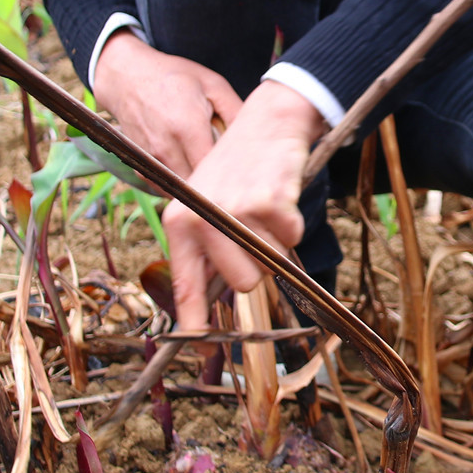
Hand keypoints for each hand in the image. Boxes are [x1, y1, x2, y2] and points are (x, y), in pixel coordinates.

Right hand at [92, 31, 242, 179]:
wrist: (127, 77)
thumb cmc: (174, 78)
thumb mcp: (213, 85)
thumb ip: (237, 112)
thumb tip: (259, 139)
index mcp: (188, 128)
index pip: (216, 172)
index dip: (234, 177)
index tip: (246, 175)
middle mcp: (166, 149)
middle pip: (200, 189)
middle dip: (218, 188)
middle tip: (233, 179)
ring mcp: (150, 160)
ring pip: (182, 193)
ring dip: (199, 190)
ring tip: (213, 177)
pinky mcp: (140, 167)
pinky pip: (165, 190)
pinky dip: (180, 187)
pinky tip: (191, 171)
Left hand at [163, 80, 327, 326]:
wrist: (264, 123)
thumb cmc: (236, 172)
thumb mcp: (205, 206)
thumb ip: (205, 251)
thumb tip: (209, 307)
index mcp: (180, 222)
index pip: (186, 284)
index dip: (197, 320)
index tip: (205, 349)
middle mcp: (202, 217)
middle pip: (244, 282)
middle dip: (258, 267)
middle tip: (254, 236)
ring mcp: (236, 210)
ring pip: (271, 263)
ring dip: (276, 243)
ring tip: (263, 210)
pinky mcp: (269, 201)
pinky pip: (291, 238)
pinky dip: (292, 223)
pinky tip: (278, 198)